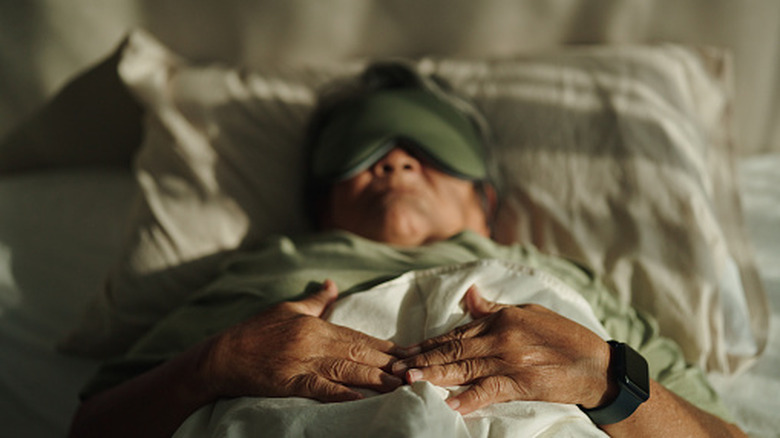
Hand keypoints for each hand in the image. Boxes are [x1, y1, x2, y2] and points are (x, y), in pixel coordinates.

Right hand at [200, 280, 403, 401]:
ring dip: (375, 378)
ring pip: (346, 369)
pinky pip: (320, 388)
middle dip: (389, 363)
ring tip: (399, 385)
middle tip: (414, 371)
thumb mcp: (287, 310)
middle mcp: (314, 342)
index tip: (408, 353)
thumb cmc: (256, 332)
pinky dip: (341, 393)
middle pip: (359, 353)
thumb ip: (314, 300)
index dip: (385, 346)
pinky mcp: (290, 382)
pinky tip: (360, 398)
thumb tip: (332, 285)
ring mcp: (302, 363)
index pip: (358, 337)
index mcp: (316, 326)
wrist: (223, 355)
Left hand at [392, 285, 614, 413]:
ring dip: (434, 376)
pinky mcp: (522, 383)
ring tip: (410, 381)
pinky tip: (450, 405)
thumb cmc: (562, 336)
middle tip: (395, 368)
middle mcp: (501, 337)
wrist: (596, 364)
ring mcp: (510, 361)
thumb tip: (468, 295)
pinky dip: (469, 398)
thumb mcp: (528, 312)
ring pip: (464, 369)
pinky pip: (489, 391)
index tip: (406, 352)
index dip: (428, 344)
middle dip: (422, 360)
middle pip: (453, 350)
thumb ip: (494, 308)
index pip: (456, 333)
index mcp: (501, 319)